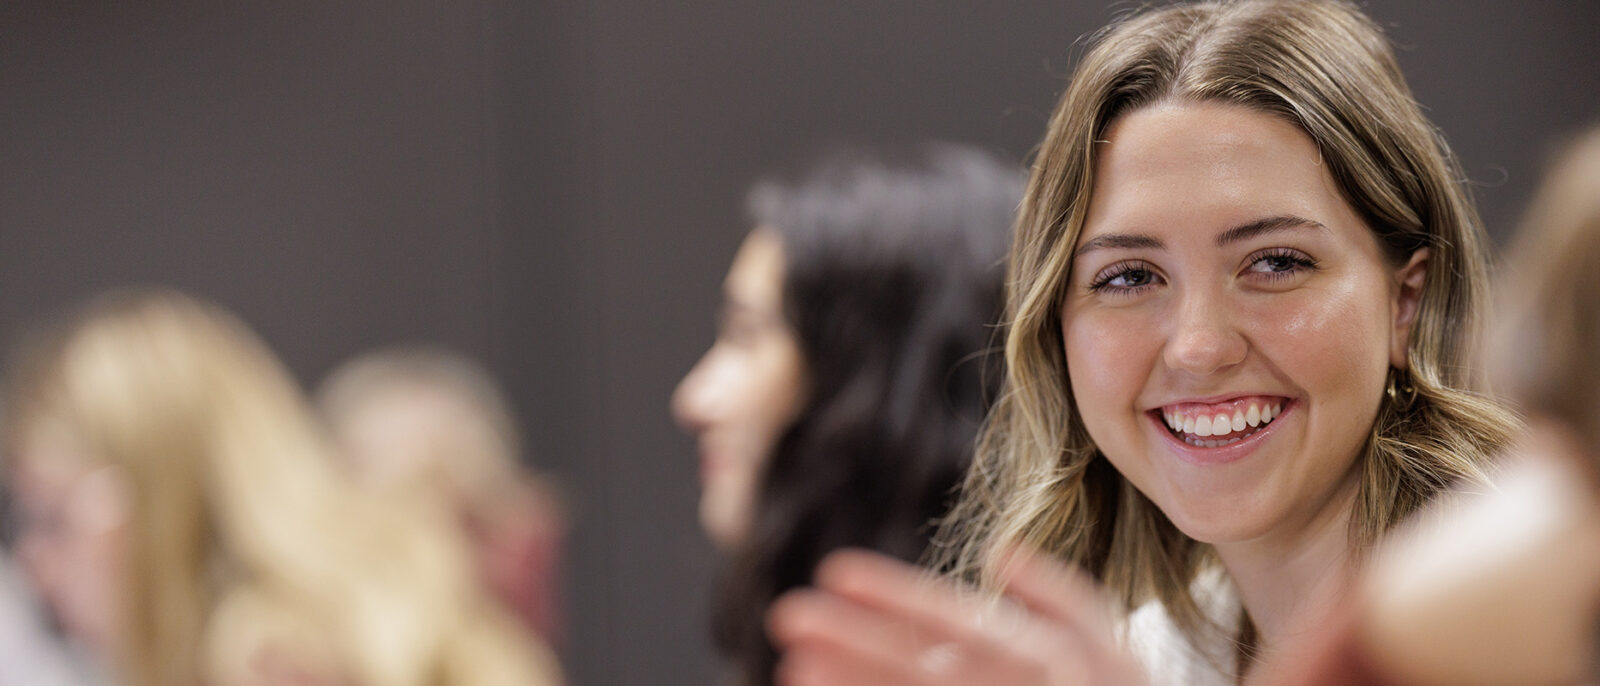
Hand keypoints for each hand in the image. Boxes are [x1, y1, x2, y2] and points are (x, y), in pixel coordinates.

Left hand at [767, 547, 1147, 685]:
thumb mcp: (1113, 650)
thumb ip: (1062, 597)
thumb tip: (1001, 551)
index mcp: (1053, 660)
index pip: (960, 621)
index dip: (895, 594)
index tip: (832, 569)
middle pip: (928, 670)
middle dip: (856, 642)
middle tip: (788, 614)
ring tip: (792, 671)